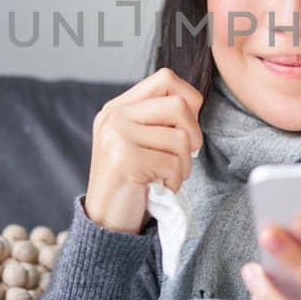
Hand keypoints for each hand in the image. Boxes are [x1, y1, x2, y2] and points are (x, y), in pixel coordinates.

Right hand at [83, 67, 203, 232]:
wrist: (106, 221)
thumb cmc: (132, 180)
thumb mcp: (138, 140)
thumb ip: (157, 117)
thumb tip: (194, 102)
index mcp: (118, 107)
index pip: (165, 78)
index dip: (189, 99)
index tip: (186, 127)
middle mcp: (114, 116)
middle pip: (178, 105)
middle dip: (194, 134)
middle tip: (186, 155)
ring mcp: (116, 136)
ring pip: (180, 138)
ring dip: (184, 164)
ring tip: (170, 176)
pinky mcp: (123, 160)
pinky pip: (171, 163)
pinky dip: (175, 180)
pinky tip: (162, 188)